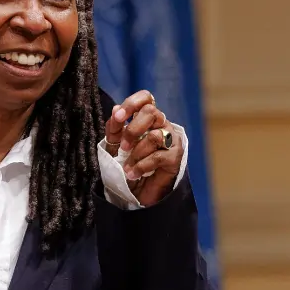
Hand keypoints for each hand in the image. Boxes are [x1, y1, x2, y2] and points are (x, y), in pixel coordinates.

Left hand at [104, 90, 183, 205]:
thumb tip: (115, 109)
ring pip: (156, 136)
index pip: (146, 98)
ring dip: (137, 153)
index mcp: (147, 118)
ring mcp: (171, 140)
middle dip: (133, 129)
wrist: (136, 192)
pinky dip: (142, 166)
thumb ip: (114, 128)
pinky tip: (133, 173)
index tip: (119, 117)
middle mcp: (162, 124)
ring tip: (127, 166)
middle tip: (123, 147)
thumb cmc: (126, 163)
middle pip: (152, 112)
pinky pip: (158, 156)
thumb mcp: (114, 145)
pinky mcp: (175, 158)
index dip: (132, 103)